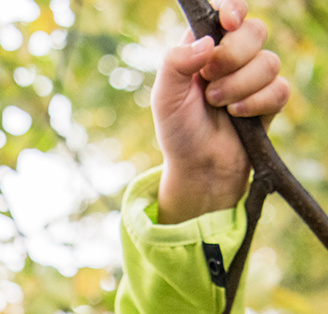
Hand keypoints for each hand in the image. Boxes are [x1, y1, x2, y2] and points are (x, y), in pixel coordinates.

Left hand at [152, 0, 288, 222]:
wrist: (198, 167)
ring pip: (268, 61)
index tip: (228, 24)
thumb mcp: (165, 97)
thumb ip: (175, 63)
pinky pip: (278, 88)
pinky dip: (255, 104)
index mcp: (206, 48)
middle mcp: (233, 57)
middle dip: (231, 57)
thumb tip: (207, 42)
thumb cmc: (179, 131)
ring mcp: (254, 77)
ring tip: (217, 106)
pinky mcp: (271, 98)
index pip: (228, 12)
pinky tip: (237, 116)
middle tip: (208, 82)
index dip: (233, 11)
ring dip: (238, 87)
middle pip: (254, 30)